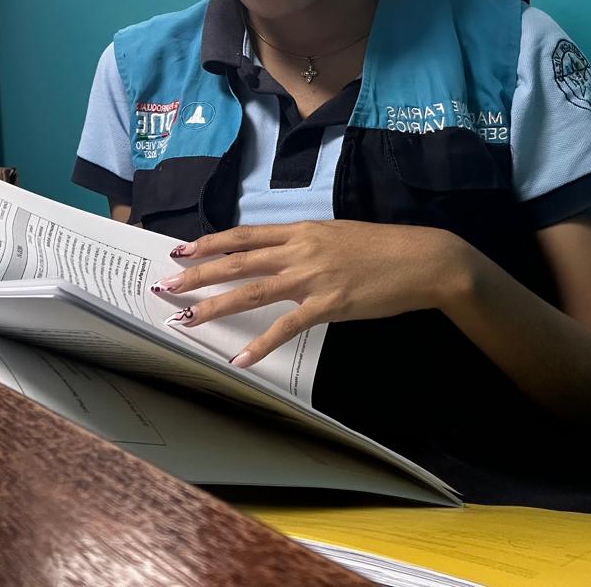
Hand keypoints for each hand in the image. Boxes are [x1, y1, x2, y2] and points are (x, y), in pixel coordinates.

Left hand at [151, 220, 473, 367]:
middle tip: (167, 283)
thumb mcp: (340, 235)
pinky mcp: (328, 303)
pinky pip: (285, 326)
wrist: (422, 260)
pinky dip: (261, 345)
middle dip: (198, 273)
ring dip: (214, 305)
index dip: (211, 242)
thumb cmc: (385, 248)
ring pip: (251, 290)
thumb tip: (285, 254)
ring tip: (186, 318)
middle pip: (237, 260)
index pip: (245, 235)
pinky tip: (241, 359)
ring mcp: (312, 276)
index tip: (182, 249)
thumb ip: (309, 244)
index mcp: (303, 230)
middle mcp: (300, 249)